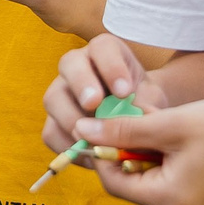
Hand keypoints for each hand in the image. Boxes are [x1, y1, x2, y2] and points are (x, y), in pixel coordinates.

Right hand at [41, 33, 156, 150]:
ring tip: (96, 140)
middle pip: (69, 65)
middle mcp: (77, 65)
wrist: (135, 119)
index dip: (111, 67)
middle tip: (94, 105)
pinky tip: (92, 156)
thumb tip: (131, 121)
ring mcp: (60, 91)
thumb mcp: (152, 100)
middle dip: (82, 85)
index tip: (125, 92)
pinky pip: (51, 131)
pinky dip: (69, 147)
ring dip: (72, 120)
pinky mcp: (53, 120)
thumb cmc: (144, 103)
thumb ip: (144, 106)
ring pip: (53, 99)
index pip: (102, 48)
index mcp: (105, 52)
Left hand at [68, 99, 203, 204]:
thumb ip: (123, 130)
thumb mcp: (169, 124)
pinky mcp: (196, 204)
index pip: (113, 182)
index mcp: (168, 202)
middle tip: (134, 118)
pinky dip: (161, 160)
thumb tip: (82, 129)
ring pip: (145, 180)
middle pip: (129, 182)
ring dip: (144, 152)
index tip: (101, 124)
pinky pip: (164, 182)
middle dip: (125, 150)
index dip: (102, 152)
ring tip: (160, 124)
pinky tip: (173, 137)